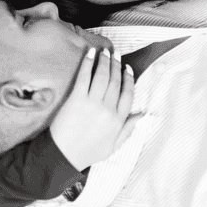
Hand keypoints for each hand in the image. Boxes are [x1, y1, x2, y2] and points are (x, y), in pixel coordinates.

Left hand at [50, 48, 136, 171]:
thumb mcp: (114, 146)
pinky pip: (84, 77)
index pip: (128, 94)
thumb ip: (128, 129)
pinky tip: (90, 53)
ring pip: (102, 76)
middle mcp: (107, 109)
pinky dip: (88, 63)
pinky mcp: (76, 99)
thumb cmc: (88, 152)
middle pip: (115, 82)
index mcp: (118, 120)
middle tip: (116, 53)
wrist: (63, 156)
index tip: (128, 69)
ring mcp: (92, 103)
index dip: (129, 79)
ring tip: (105, 51)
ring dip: (104, 61)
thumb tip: (142, 114)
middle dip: (116, 65)